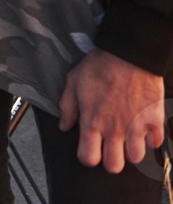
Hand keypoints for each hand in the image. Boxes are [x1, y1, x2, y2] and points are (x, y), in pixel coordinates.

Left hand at [59, 49, 165, 172]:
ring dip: (132, 150)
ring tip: (127, 137)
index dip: (87, 157)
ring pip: (136, 158)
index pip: (89, 158)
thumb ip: (67, 107)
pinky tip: (143, 128)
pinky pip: (156, 143)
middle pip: (115, 166)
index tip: (90, 149)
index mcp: (92, 122)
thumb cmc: (98, 67)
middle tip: (110, 147)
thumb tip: (65, 126)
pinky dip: (151, 139)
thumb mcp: (73, 83)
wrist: (129, 55)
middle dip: (111, 159)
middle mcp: (114, 130)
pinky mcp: (155, 121)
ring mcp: (136, 127)